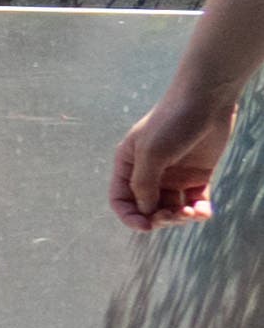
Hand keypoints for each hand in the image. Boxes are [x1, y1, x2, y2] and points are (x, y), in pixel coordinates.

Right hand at [113, 79, 234, 228]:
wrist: (205, 101)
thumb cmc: (172, 122)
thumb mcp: (151, 154)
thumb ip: (144, 184)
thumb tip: (146, 211)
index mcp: (129, 165)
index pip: (121, 199)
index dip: (130, 216)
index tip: (146, 226)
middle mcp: (150, 173)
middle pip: (148, 208)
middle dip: (161, 218)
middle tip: (176, 214)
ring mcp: (174, 175)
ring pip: (173, 209)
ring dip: (182, 216)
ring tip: (194, 212)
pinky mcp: (198, 176)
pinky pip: (195, 202)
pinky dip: (199, 211)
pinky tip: (204, 210)